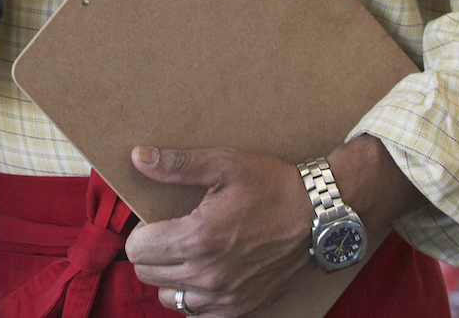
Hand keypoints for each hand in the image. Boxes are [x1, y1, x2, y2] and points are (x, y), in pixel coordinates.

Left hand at [126, 135, 422, 315]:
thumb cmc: (273, 187)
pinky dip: (193, 294)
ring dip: (169, 276)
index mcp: (198, 238)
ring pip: (168, 297)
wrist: (321, 218)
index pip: (137, 249)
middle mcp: (207, 275)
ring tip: (188, 252)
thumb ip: (176, 164)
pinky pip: (196, 311)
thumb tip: (138, 157)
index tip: (157, 219)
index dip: (141, 231)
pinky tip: (207, 270)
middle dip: (152, 252)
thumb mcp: (225, 164)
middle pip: (146, 274)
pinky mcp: (240, 309)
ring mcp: (224, 297)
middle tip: (172, 232)